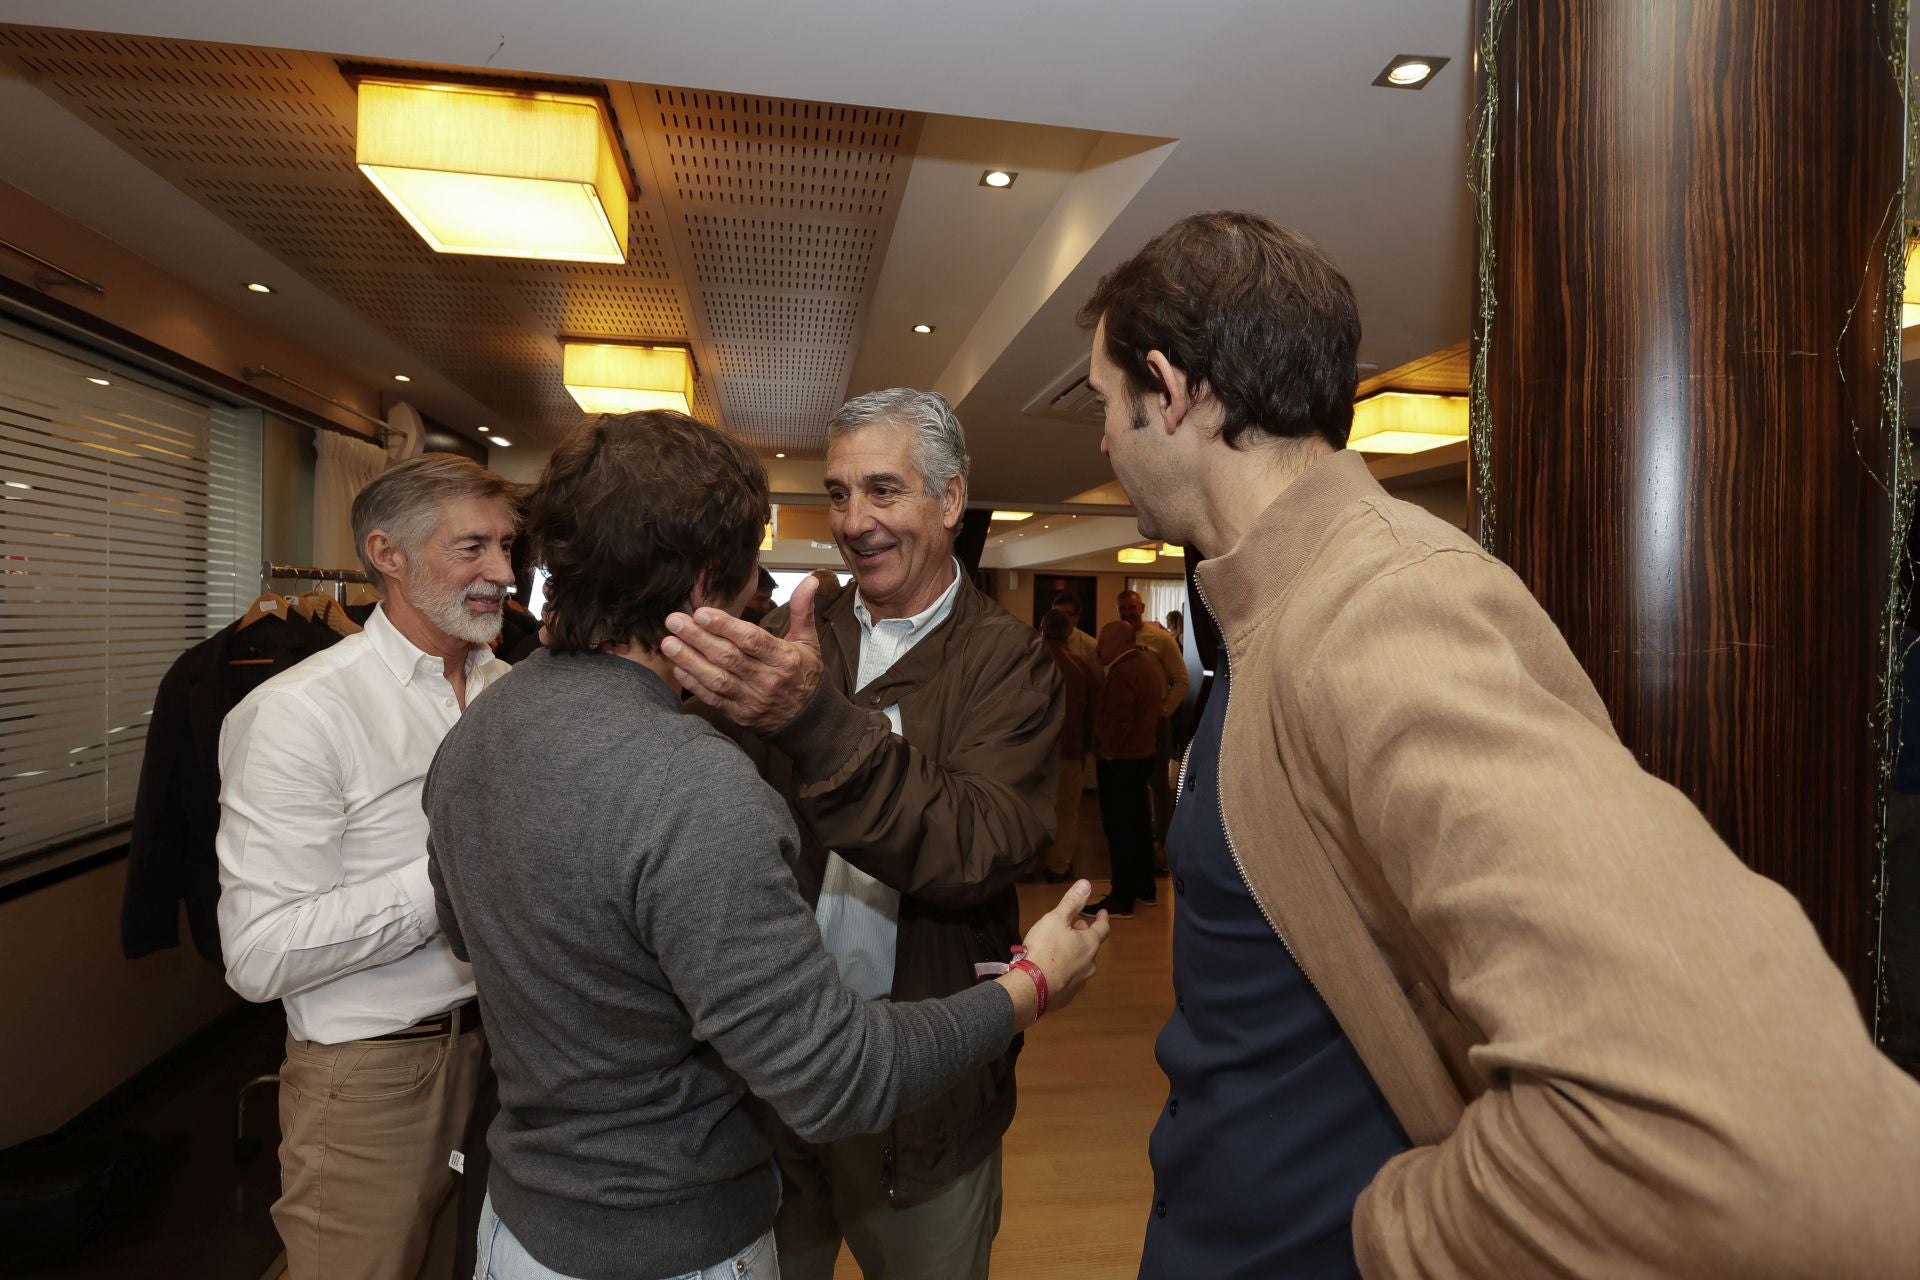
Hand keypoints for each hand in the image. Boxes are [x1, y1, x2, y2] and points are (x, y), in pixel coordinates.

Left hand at [663, 574, 823, 732]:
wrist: (807, 719)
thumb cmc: (803, 673)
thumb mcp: (808, 641)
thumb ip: (802, 610)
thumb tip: (810, 580)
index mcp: (784, 659)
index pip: (751, 640)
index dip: (725, 627)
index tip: (701, 613)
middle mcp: (767, 680)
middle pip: (728, 658)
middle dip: (698, 638)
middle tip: (674, 621)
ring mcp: (752, 700)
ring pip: (717, 679)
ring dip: (689, 660)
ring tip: (668, 643)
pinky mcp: (739, 714)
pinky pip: (713, 699)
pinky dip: (693, 684)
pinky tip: (677, 667)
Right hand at [998, 879, 1108, 1028]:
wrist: (1033, 988)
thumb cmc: (1046, 948)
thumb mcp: (1056, 919)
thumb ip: (1072, 902)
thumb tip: (1087, 884)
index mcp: (1090, 944)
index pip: (1102, 928)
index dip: (1102, 918)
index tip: (1102, 911)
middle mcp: (1090, 964)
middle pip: (1090, 946)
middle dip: (1083, 935)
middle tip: (1073, 927)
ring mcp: (1079, 982)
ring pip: (1080, 964)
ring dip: (1073, 954)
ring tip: (1059, 948)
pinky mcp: (1067, 996)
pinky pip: (1068, 979)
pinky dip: (1063, 971)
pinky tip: (1051, 970)